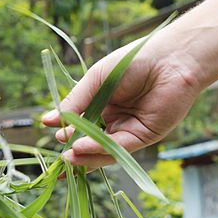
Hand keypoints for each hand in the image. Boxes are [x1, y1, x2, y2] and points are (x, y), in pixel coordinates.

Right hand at [41, 40, 202, 168]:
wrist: (170, 59)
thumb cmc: (133, 62)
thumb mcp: (94, 81)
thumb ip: (74, 103)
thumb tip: (47, 122)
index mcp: (102, 105)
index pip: (80, 126)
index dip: (67, 133)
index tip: (53, 134)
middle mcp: (115, 120)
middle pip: (91, 143)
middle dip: (74, 153)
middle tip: (59, 158)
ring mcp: (129, 130)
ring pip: (103, 150)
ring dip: (85, 156)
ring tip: (67, 158)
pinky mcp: (144, 137)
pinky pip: (118, 148)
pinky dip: (100, 150)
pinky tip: (82, 148)